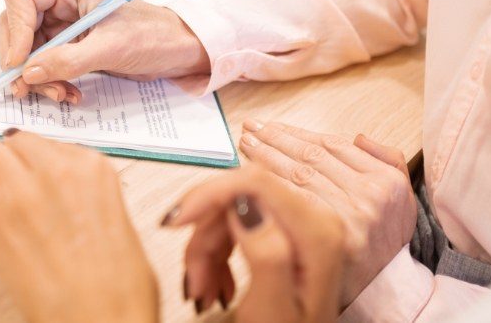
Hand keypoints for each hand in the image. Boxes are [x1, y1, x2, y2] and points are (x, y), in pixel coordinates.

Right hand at [0, 0, 210, 102]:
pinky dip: (49, 82)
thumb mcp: (111, 48)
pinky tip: (68, 93)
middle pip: (16, 24)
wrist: (178, 51)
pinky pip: (43, 64)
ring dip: (36, 77)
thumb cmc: (153, 37)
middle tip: (26, 87)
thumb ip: (67, 60)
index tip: (18, 62)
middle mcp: (62, 2)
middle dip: (20, 59)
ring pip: (27, 50)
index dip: (14, 29)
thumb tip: (28, 72)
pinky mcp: (68, 46)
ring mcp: (63, 25)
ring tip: (59, 94)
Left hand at [0, 130, 157, 322]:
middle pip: (19, 143)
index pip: (53, 146)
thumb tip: (65, 199)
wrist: (99, 320)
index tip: (34, 175)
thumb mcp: (119, 225)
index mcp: (94, 170)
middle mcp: (57, 169)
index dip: (39, 162)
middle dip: (11, 160)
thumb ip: (88, 198)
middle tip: (6, 181)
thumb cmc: (118, 288)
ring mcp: (23, 187)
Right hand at [163, 165, 345, 322]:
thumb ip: (266, 255)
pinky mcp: (286, 228)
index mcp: (316, 231)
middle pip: (237, 197)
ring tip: (204, 292)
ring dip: (206, 251)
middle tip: (194, 282)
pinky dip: (216, 254)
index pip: (254, 183)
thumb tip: (244, 203)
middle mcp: (314, 216)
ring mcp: (300, 221)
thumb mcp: (272, 308)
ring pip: (229, 212)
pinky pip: (235, 223)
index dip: (208, 194)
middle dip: (204, 236)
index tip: (174, 223)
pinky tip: (216, 285)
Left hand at [237, 121, 415, 306]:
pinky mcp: (326, 236)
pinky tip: (250, 175)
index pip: (333, 146)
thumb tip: (358, 137)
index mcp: (386, 180)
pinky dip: (267, 184)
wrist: (383, 291)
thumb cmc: (383, 243)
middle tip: (250, 129)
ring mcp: (348, 215)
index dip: (298, 133)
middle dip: (276, 139)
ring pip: (297, 174)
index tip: (273, 127)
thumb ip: (387, 162)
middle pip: (311, 157)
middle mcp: (369, 195)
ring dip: (266, 156)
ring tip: (245, 144)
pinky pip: (289, 200)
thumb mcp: (402, 200)